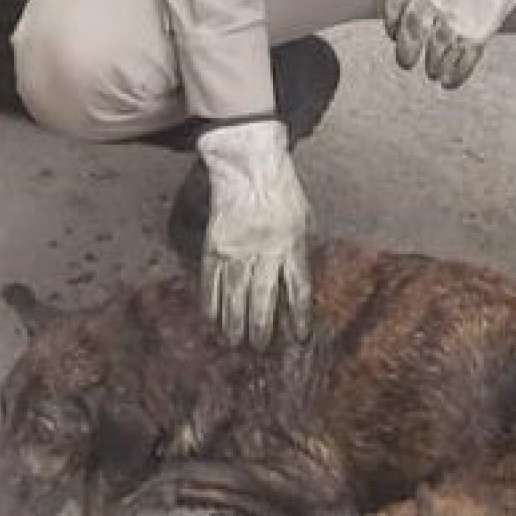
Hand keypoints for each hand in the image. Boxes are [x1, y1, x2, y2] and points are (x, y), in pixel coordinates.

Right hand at [197, 119, 311, 350]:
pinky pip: (211, 281)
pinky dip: (211, 302)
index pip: (297, 289)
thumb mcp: (304, 221)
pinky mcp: (215, 245)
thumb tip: (299, 288)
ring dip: (234, 322)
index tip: (299, 337)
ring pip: (234, 295)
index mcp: (291, 244)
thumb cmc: (282, 192)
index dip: (298, 316)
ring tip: (234, 343)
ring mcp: (236, 249)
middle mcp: (264, 251)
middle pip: (262, 299)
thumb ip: (301, 253)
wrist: (249, 166)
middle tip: (259, 349)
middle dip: (261, 328)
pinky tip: (211, 320)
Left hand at [383, 0, 515, 88]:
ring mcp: (452, 17)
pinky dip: (455, 74)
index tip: (393, 31)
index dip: (393, 22)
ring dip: (432, 65)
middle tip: (406, 62)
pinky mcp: (476, 31)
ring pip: (435, 51)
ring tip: (432, 72)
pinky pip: (461, 60)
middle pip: (411, 34)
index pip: (395, 5)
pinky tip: (450, 81)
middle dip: (406, 52)